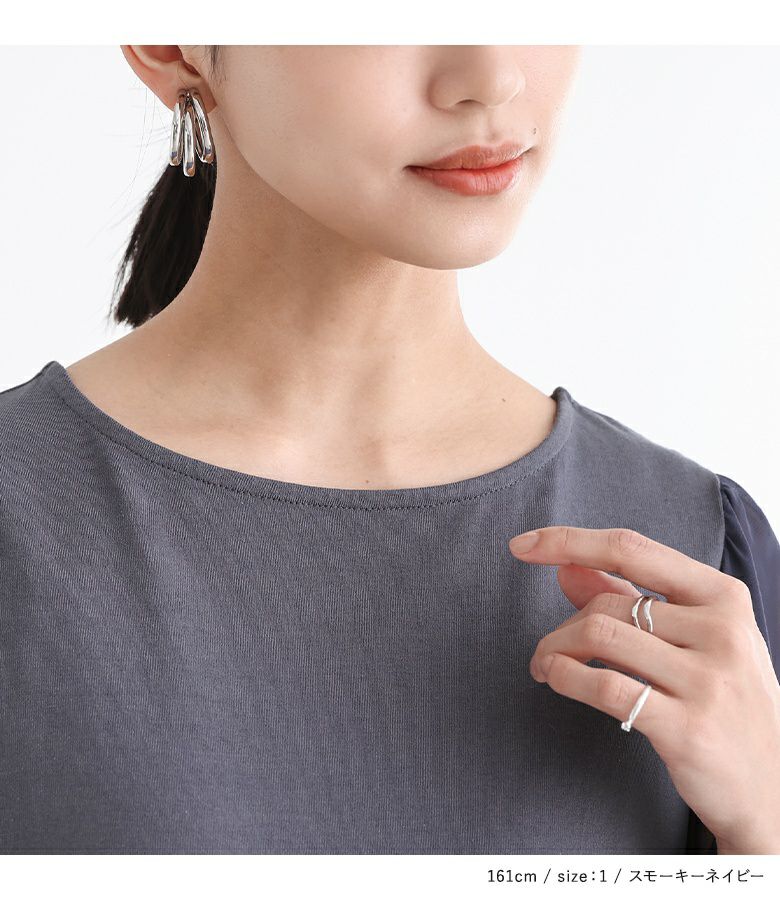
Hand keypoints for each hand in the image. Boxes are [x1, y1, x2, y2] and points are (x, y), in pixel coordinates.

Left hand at [508, 525, 779, 853]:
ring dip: (555, 649)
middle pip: (607, 602)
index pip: (632, 549)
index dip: (569, 541)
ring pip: (600, 636)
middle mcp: (721, 630)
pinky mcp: (688, 728)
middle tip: (548, 649)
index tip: (523, 544)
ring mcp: (708, 680)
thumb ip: (631, 598)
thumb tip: (566, 566)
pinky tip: (556, 679)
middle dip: (563, 625)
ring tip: (545, 666)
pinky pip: (606, 687)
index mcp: (723, 596)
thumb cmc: (725, 699)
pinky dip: (565, 676)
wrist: (773, 788)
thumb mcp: (693, 638)